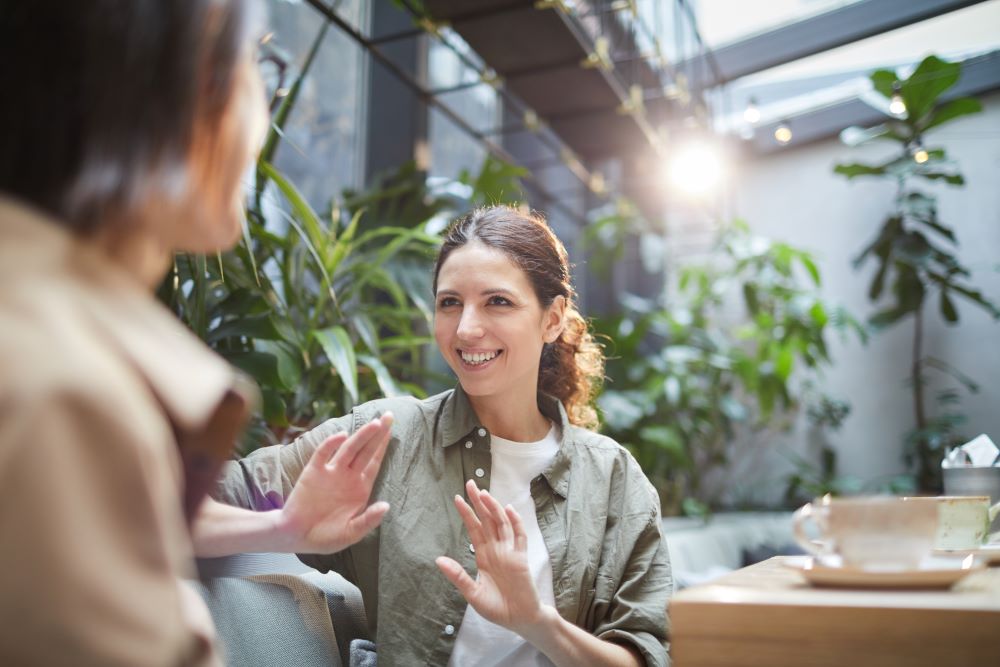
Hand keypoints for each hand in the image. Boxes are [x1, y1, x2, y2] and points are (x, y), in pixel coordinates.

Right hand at [277, 413, 392, 553]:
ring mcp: (330, 472)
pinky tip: (341, 435)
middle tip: (389, 415)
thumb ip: (368, 520)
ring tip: (374, 423)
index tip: (393, 429)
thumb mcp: (351, 533)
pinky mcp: (313, 472)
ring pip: (349, 449)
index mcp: (359, 488)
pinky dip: (331, 443)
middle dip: (378, 434)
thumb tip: (386, 506)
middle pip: (365, 450)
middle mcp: (347, 476)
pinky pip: (323, 454)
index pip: (374, 462)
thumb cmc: (325, 536)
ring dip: (361, 436)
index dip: (384, 446)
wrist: (296, 537)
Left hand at [435, 479, 543, 633]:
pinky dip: (515, 523)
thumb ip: (458, 576)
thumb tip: (438, 560)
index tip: (457, 498)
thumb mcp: (472, 593)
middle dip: (479, 502)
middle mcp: (496, 549)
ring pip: (501, 524)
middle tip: (471, 484)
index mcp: (483, 555)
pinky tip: (508, 510)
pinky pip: (519, 536)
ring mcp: (509, 552)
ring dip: (494, 508)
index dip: (466, 513)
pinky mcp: (521, 558)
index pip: (474, 528)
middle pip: (487, 520)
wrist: (519, 620)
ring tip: (484, 494)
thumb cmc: (497, 608)